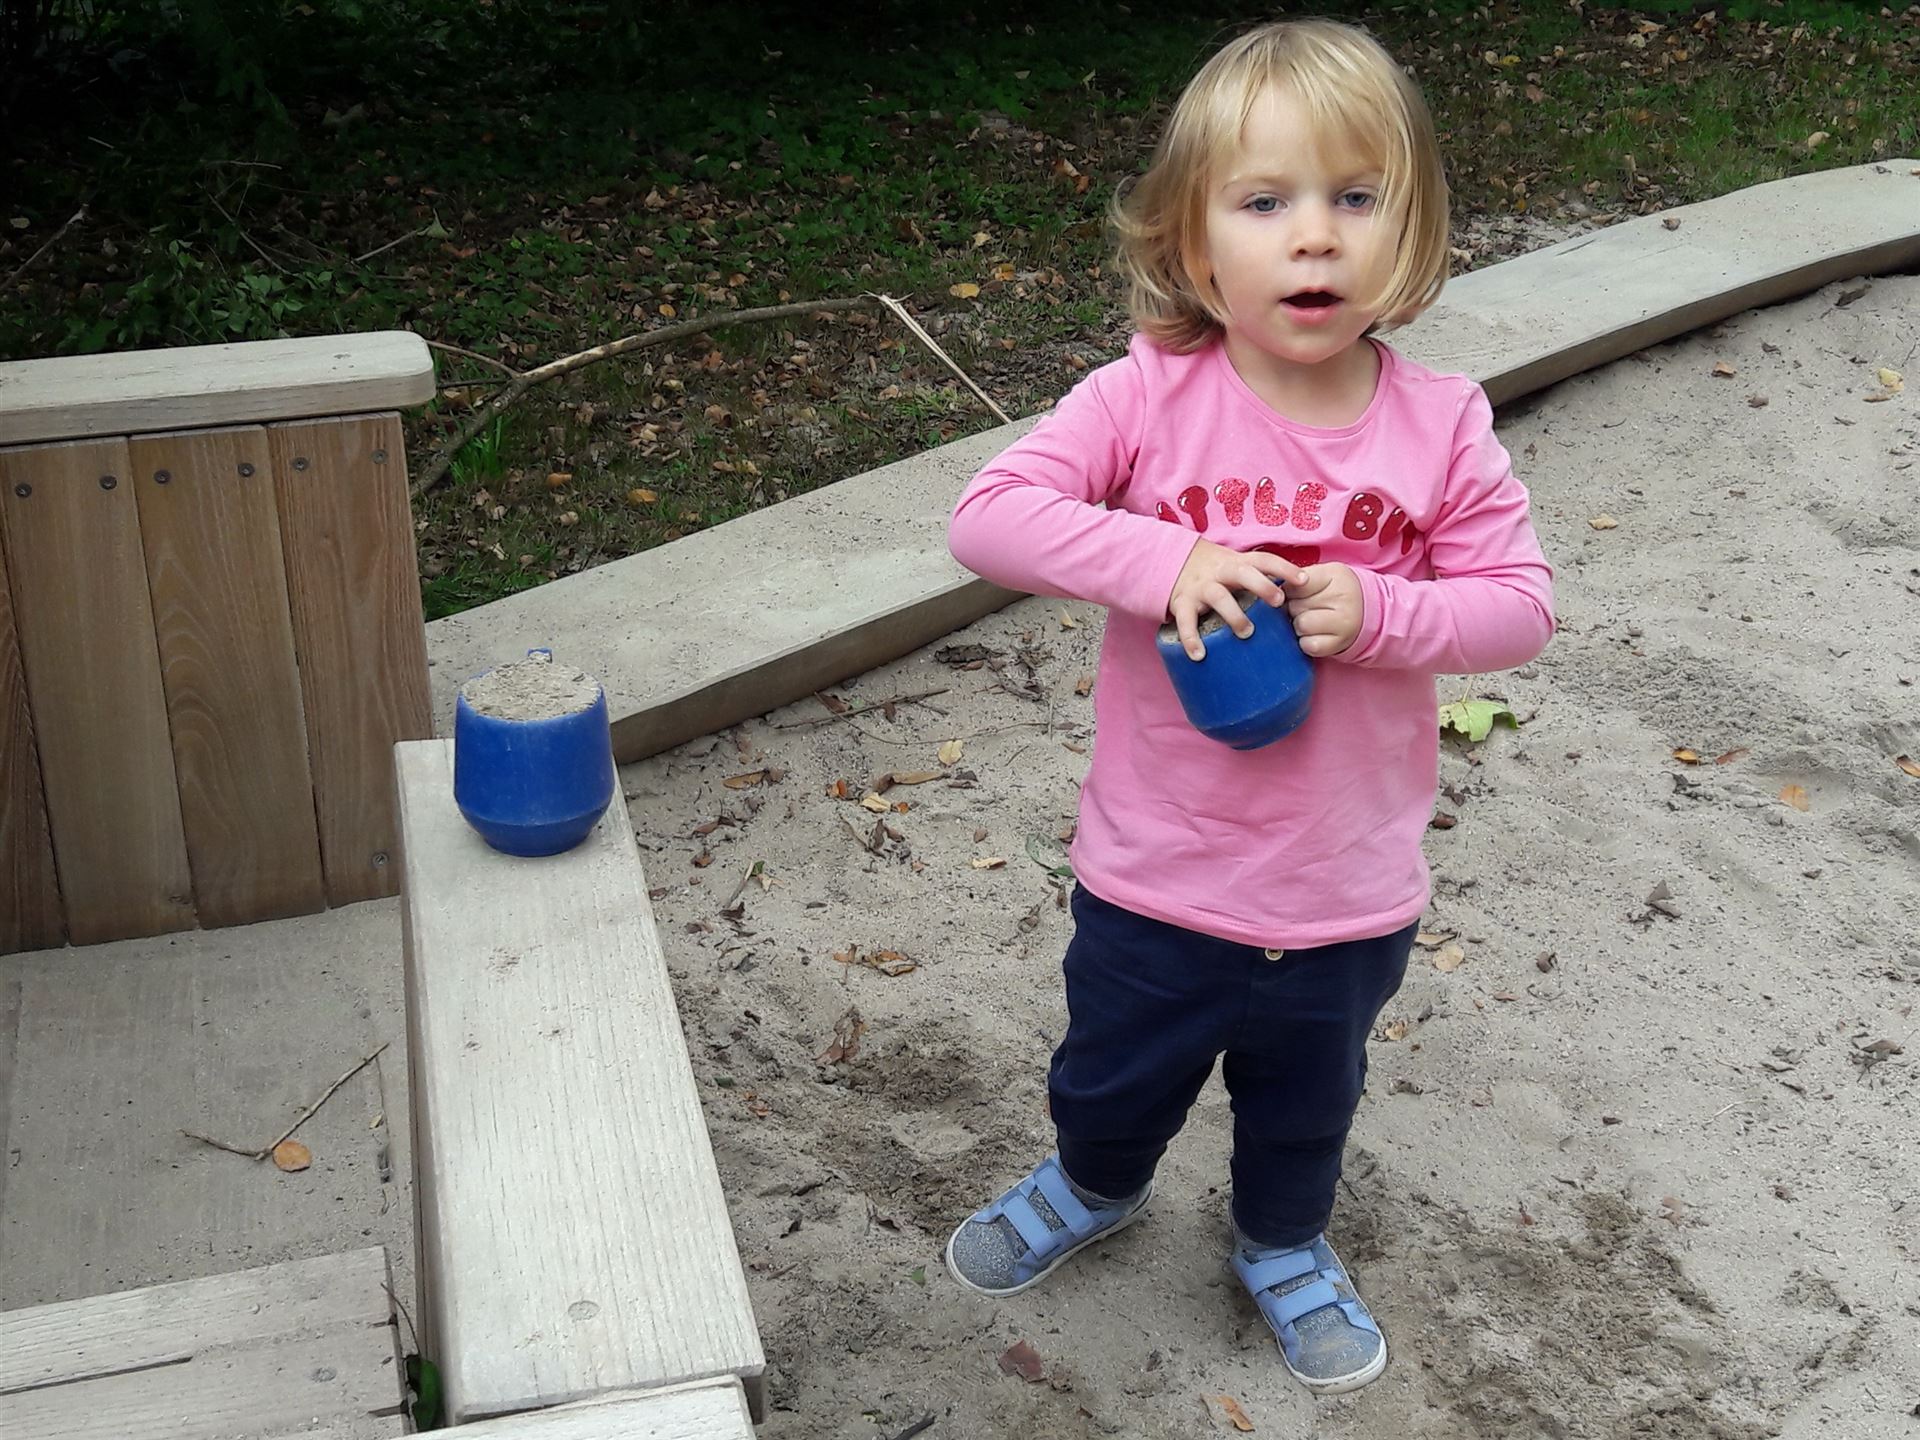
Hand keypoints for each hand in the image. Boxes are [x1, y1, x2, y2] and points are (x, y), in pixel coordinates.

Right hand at [1166, 539, 1307, 660]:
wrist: (1175, 562)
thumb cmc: (1219, 573)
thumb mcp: (1239, 568)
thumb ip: (1263, 581)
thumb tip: (1300, 604)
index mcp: (1239, 563)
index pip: (1264, 560)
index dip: (1285, 568)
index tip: (1304, 581)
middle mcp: (1220, 572)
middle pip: (1242, 573)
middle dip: (1261, 585)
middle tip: (1278, 602)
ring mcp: (1201, 588)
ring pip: (1217, 596)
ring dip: (1233, 614)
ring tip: (1246, 632)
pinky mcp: (1182, 604)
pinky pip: (1185, 621)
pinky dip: (1190, 638)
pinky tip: (1199, 655)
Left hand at [1285, 563, 1363, 656]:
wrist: (1368, 613)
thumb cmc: (1335, 593)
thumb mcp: (1323, 576)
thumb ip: (1298, 581)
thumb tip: (1270, 594)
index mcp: (1335, 575)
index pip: (1296, 584)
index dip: (1289, 592)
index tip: (1295, 594)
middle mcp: (1343, 597)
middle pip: (1295, 605)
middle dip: (1293, 609)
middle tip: (1305, 610)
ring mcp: (1344, 622)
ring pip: (1300, 625)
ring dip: (1298, 626)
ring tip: (1310, 622)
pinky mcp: (1340, 643)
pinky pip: (1308, 645)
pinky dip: (1306, 643)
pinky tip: (1315, 635)